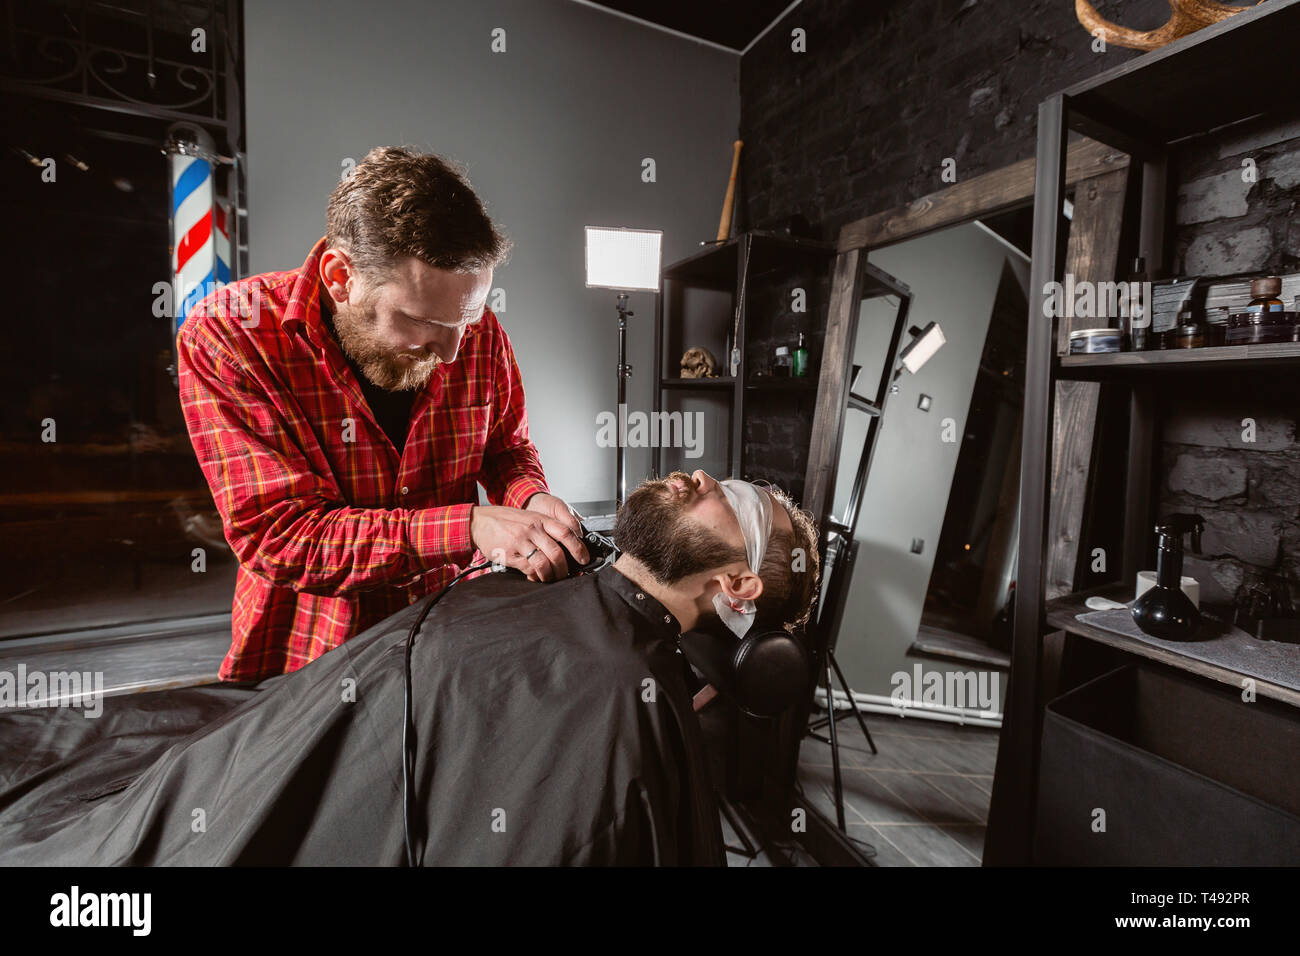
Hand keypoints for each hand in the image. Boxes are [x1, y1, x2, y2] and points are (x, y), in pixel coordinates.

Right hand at [469, 499, 586, 581]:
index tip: (584, 558)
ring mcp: (521, 542)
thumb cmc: (504, 520)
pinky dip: (535, 577)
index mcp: (540, 519)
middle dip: (565, 568)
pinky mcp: (510, 554)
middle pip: (557, 552)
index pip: (566, 532)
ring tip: (551, 578)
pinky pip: (529, 569)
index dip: (578, 548)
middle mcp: (532, 529)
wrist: (479, 522)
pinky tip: (535, 577)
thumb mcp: (528, 517)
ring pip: (544, 563)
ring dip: (551, 575)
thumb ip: (545, 528)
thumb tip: (565, 545)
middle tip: (566, 574)